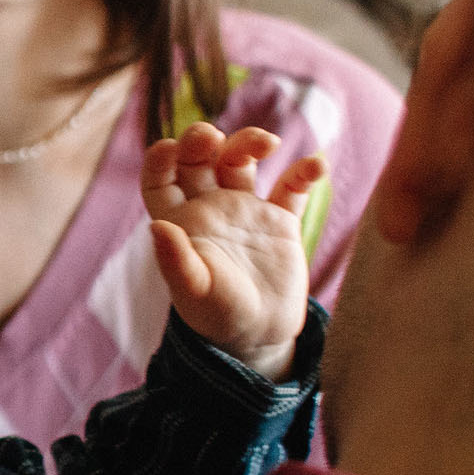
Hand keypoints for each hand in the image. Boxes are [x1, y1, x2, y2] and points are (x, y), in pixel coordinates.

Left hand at [141, 122, 326, 380]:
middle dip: (203, 139)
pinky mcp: (280, 221)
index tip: (171, 148)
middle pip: (200, 158)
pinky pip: (292, 186)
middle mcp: (209, 208)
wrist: (259, 336)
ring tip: (268, 144)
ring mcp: (245, 210)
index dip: (161, 158)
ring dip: (249, 142)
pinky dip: (304, 171)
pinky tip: (316, 166)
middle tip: (213, 139)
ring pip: (241, 160)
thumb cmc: (218, 316)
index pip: (160, 178)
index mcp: (180, 221)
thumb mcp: (195, 291)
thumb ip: (175, 260)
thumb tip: (157, 227)